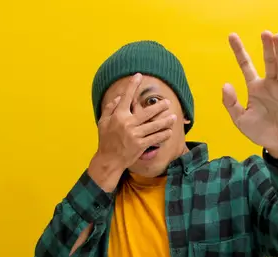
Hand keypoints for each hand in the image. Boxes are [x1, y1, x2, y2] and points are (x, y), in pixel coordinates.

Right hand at [88, 73, 175, 190]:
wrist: (109, 159)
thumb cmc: (106, 140)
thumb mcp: (103, 122)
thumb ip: (110, 108)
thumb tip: (120, 97)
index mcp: (118, 116)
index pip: (127, 97)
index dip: (132, 85)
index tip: (138, 75)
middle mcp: (128, 124)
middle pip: (147, 112)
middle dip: (159, 106)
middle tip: (168, 102)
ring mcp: (135, 135)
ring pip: (154, 126)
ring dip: (166, 121)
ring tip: (174, 117)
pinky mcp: (140, 145)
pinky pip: (155, 138)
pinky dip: (163, 135)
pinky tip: (169, 132)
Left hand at [223, 31, 277, 158]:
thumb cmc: (260, 131)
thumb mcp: (240, 120)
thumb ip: (231, 103)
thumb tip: (225, 84)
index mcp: (255, 88)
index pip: (246, 65)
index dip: (239, 51)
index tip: (232, 36)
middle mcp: (270, 84)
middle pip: (268, 62)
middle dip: (266, 48)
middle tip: (264, 33)